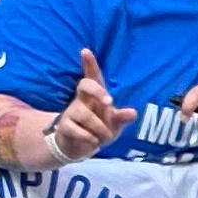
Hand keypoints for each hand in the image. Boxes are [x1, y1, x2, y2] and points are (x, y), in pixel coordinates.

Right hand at [49, 46, 135, 166]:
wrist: (79, 146)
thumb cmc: (99, 128)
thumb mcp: (114, 124)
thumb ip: (122, 117)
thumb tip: (133, 112)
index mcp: (95, 96)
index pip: (92, 77)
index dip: (89, 64)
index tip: (85, 50)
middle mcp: (82, 100)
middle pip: (84, 86)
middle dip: (97, 91)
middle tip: (109, 102)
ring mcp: (71, 112)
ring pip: (86, 115)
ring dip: (100, 130)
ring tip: (103, 137)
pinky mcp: (64, 126)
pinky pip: (78, 130)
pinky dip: (90, 138)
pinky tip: (92, 141)